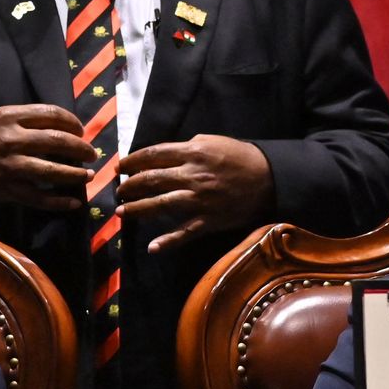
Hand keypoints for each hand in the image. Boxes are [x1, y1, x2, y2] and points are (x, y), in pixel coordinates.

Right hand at [0, 105, 96, 211]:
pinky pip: (39, 197)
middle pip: (57, 142)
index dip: (72, 122)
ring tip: (88, 175)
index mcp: (9, 117)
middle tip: (91, 153)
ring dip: (76, 174)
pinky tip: (74, 202)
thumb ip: (22, 118)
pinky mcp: (8, 190)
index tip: (80, 130)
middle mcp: (11, 140)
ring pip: (53, 171)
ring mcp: (11, 167)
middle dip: (80, 148)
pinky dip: (59, 201)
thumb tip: (57, 124)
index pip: (51, 114)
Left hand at [117, 134, 270, 251]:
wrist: (269, 178)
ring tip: (122, 212)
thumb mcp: (214, 141)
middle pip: (151, 180)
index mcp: (193, 152)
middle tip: (119, 190)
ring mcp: (199, 199)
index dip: (132, 161)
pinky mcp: (208, 219)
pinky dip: (168, 241)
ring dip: (137, 209)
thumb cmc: (241, 157)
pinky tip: (152, 247)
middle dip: (129, 185)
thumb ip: (188, 146)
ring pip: (160, 205)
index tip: (119, 167)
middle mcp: (192, 175)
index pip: (153, 155)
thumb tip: (165, 154)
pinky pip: (184, 232)